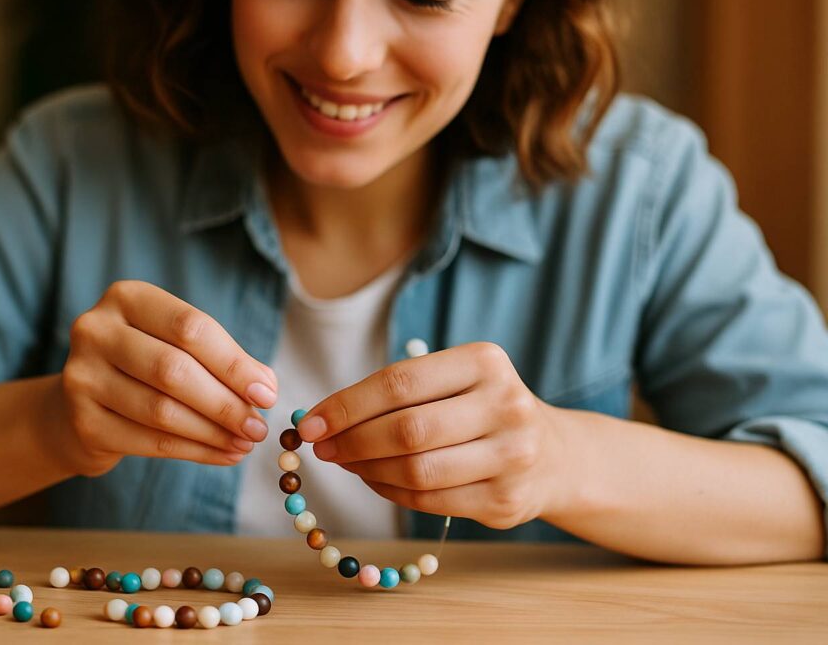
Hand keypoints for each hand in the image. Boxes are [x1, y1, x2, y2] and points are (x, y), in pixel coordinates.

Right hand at [56, 280, 277, 475]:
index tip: (267, 393)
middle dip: (225, 403)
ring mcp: (81, 376)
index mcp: (126, 297)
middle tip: (258, 427)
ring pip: (162, 410)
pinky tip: (222, 455)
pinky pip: (149, 441)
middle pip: (174, 369)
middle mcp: (96, 330)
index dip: (234, 363)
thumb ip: (220, 359)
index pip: (190, 327)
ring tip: (245, 443)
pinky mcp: (82, 422)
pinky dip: (194, 452)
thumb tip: (266, 387)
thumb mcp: (176, 346)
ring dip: (213, 432)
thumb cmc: (142, 368)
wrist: (79, 406)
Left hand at [296, 342, 567, 528]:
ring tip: (346, 463)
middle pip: (407, 430)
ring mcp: (512, 457)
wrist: (554, 455)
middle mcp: (505, 406)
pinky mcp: (505, 501)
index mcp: (485, 362)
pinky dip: (390, 492)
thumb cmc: (481, 409)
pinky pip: (429, 502)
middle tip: (321, 448)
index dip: (347, 405)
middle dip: (351, 441)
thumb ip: (397, 392)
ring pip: (416, 472)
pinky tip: (375, 479)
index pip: (399, 383)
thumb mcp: (455, 379)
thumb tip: (321, 419)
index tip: (309, 422)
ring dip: (366, 470)